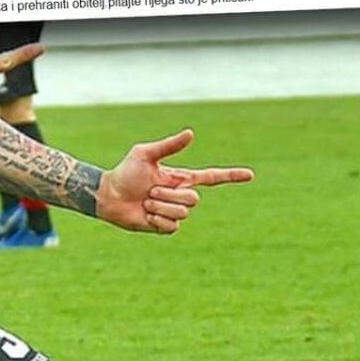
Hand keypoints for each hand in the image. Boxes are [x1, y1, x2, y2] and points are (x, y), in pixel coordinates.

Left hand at [97, 129, 253, 233]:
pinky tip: (146, 215)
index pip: (211, 178)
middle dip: (169, 195)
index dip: (231, 176)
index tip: (250, 175)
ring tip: (145, 202)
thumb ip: (168, 146)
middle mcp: (180, 195)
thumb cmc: (125, 173)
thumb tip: (191, 133)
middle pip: (193, 199)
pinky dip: (157, 220)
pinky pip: (172, 226)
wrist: (109, 196)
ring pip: (182, 213)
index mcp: (180, 178)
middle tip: (150, 190)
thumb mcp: (145, 154)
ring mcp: (174, 212)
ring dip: (160, 207)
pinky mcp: (165, 227)